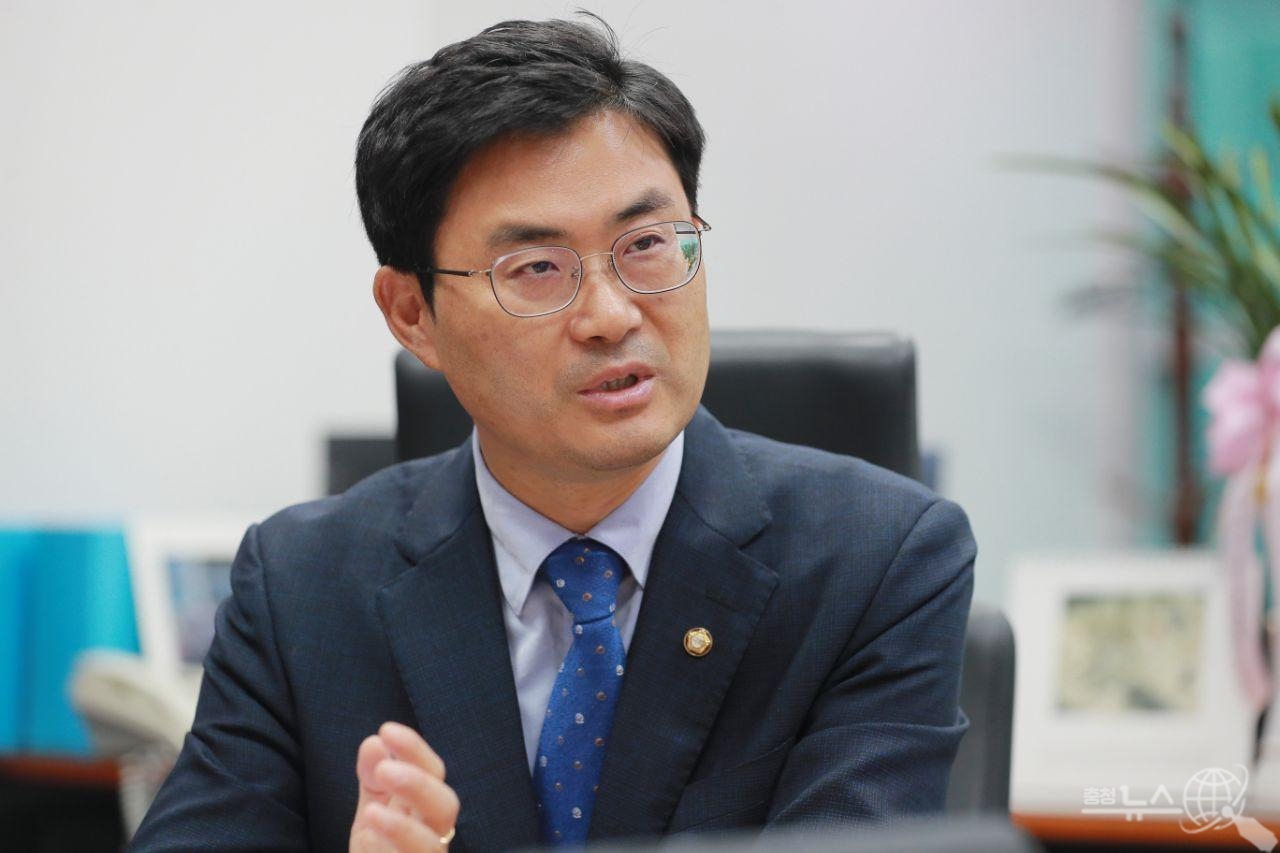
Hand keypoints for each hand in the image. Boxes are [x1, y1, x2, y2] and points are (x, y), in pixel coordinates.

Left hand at [350, 722, 460, 851]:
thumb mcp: (372, 817)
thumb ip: (373, 781)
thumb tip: (374, 741)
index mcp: (424, 813)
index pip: (433, 775)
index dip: (415, 751)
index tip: (387, 731)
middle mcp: (432, 837)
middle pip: (445, 806)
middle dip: (419, 784)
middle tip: (385, 769)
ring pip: (433, 846)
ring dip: (404, 826)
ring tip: (373, 812)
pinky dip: (393, 849)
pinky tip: (371, 839)